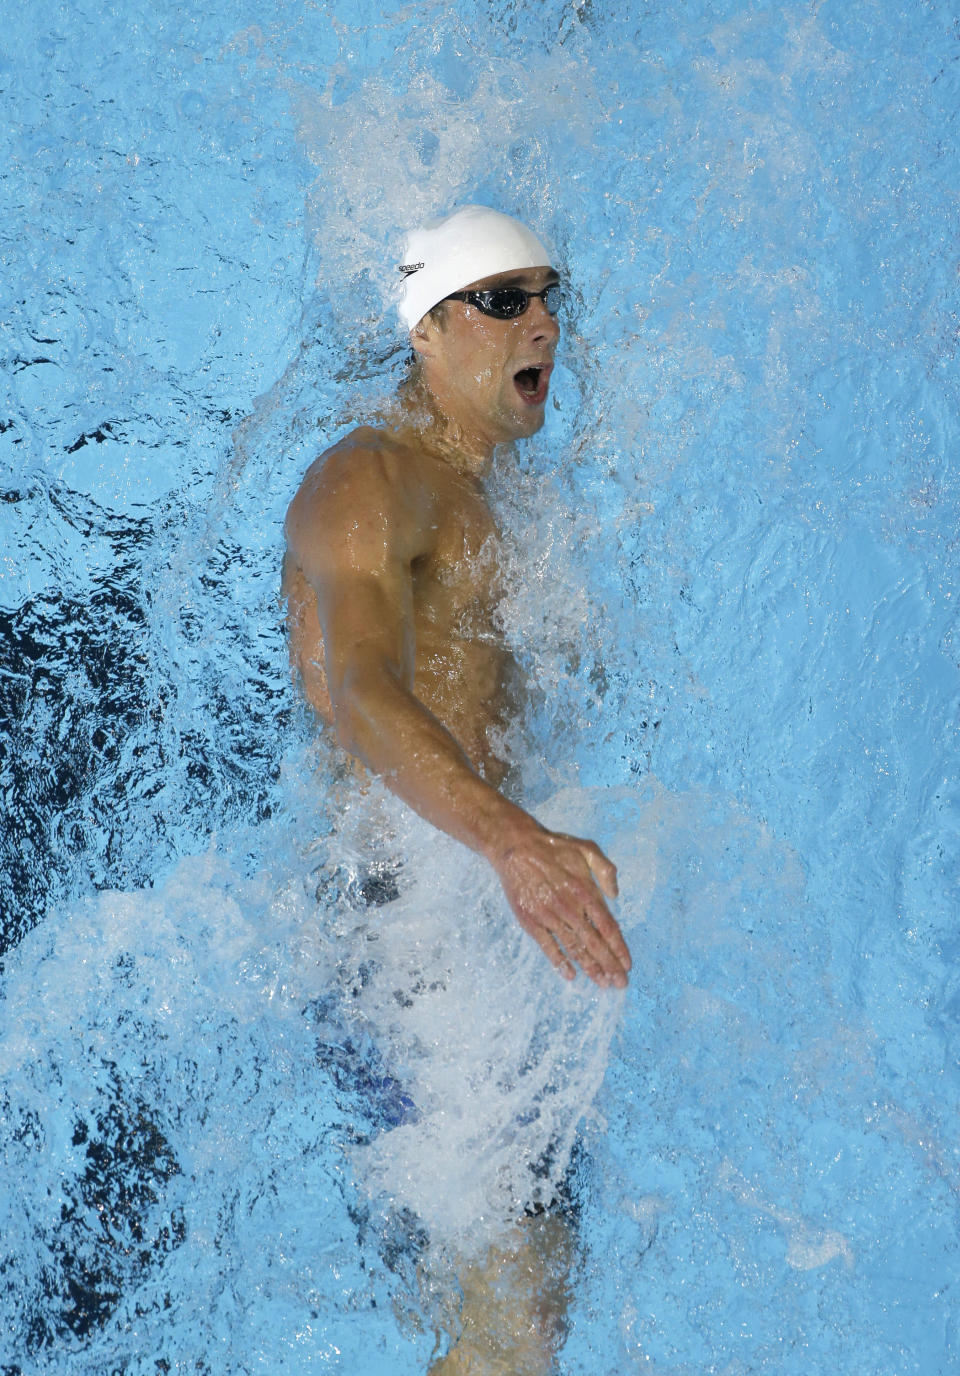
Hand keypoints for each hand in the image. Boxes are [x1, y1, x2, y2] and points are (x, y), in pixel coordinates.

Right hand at [489, 818, 630, 987]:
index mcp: (585, 892)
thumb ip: (606, 870)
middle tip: (620, 983)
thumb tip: (615, 895)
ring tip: (602, 983)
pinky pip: (548, 946)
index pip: (607, 927)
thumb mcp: (586, 849)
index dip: (618, 947)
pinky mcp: (531, 921)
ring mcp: (550, 917)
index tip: (627, 964)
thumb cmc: (553, 848)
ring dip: (590, 967)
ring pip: (574, 948)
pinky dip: (560, 962)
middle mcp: (570, 908)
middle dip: (609, 965)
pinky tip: (571, 975)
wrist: (516, 848)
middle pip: (594, 943)